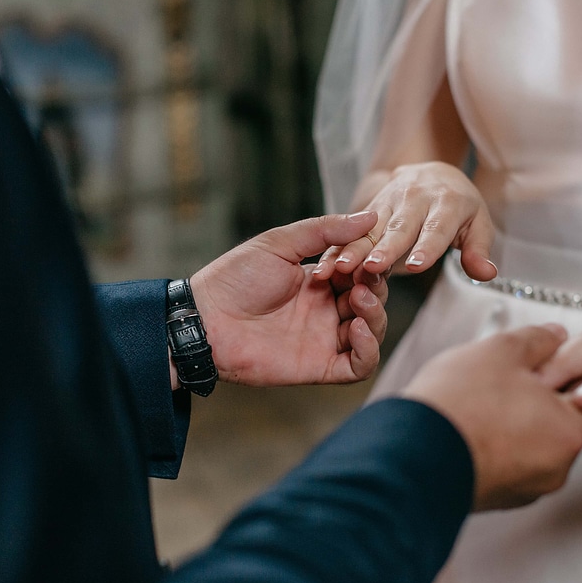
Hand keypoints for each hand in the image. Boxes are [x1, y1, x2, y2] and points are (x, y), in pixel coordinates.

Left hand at [189, 212, 388, 386]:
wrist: (205, 319)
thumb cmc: (235, 279)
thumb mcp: (280, 243)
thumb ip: (325, 230)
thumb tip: (370, 216)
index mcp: (320, 280)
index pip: (362, 272)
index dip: (369, 263)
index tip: (362, 254)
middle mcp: (326, 310)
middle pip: (373, 301)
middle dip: (376, 287)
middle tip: (363, 278)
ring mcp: (325, 339)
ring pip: (373, 332)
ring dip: (376, 315)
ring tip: (359, 299)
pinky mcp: (320, 366)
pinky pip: (358, 366)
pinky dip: (368, 349)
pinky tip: (357, 328)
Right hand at [312, 162, 496, 281]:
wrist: (431, 173)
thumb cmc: (458, 207)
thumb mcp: (477, 224)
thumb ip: (478, 249)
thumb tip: (486, 273)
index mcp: (447, 202)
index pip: (437, 228)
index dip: (427, 247)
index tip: (417, 265)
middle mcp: (415, 198)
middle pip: (399, 227)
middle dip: (385, 247)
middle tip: (373, 266)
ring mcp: (389, 201)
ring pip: (369, 229)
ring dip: (353, 248)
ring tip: (341, 267)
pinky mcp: (370, 207)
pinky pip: (351, 230)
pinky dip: (337, 248)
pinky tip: (325, 266)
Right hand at [401, 325, 581, 510]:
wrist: (410, 454)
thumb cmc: (459, 404)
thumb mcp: (501, 350)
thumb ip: (538, 340)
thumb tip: (556, 336)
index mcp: (570, 431)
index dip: (564, 367)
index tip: (539, 357)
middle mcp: (555, 468)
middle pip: (558, 420)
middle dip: (536, 395)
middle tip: (503, 374)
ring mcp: (524, 488)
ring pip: (530, 442)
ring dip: (513, 420)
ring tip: (479, 398)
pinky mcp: (494, 498)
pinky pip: (504, 461)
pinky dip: (493, 442)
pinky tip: (468, 423)